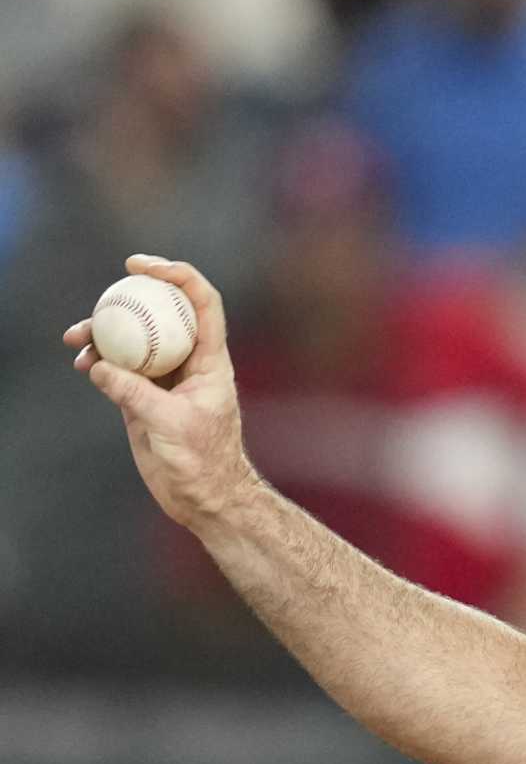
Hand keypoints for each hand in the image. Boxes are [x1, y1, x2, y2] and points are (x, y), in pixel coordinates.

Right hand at [67, 255, 257, 532]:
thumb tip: (100, 366)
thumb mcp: (172, 425)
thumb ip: (136, 394)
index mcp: (210, 361)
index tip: (144, 266)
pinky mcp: (143, 397)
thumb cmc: (204, 462)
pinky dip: (99, 362)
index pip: (202, 304)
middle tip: (105, 292)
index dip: (178, 276)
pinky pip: (118, 368)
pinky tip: (83, 365)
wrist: (204, 497)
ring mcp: (164, 379)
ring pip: (134, 341)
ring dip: (105, 333)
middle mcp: (189, 363)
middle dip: (131, 298)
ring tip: (76, 338)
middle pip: (162, 315)